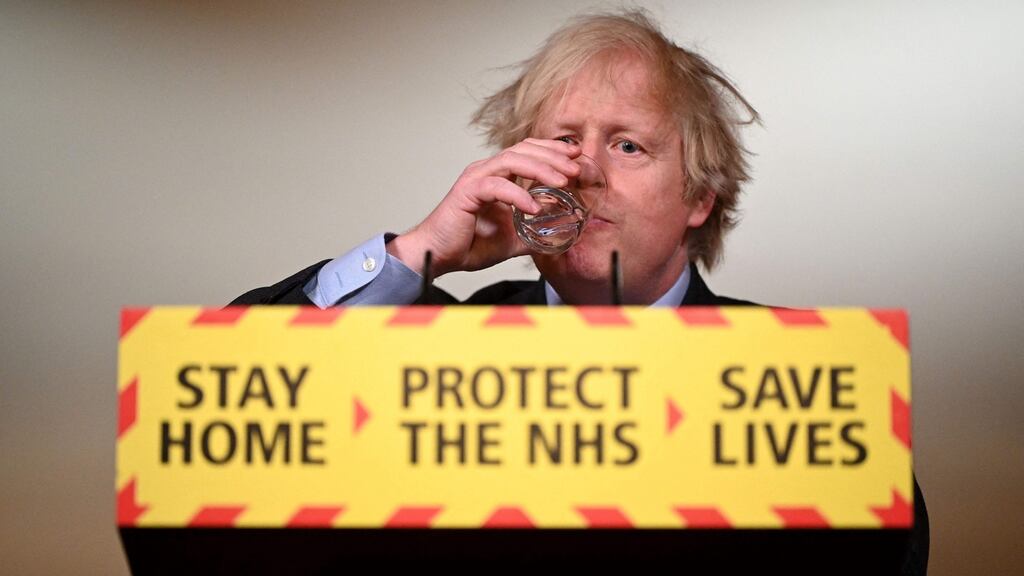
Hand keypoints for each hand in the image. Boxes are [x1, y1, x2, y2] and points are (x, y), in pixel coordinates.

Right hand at [387, 138, 580, 275]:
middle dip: (553, 155)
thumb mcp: (513, 238)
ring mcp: (476, 178)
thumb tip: (560, 235)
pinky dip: (518, 194)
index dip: (552, 150)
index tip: (577, 156)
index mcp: (497, 175)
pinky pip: (497, 186)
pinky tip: (534, 207)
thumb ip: (534, 232)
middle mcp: (486, 170)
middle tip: (576, 167)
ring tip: (563, 182)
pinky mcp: (467, 193)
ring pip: (512, 160)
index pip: (528, 151)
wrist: (438, 255)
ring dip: (540, 169)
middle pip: (524, 149)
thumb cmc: (468, 244)